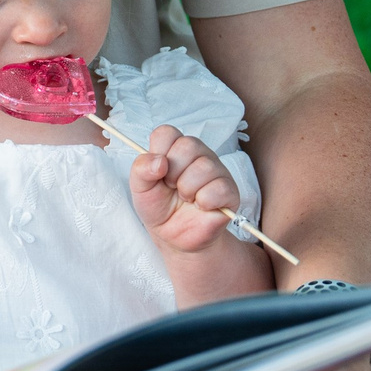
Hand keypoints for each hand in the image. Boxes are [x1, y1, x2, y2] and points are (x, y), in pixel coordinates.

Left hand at [128, 125, 239, 251]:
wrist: (174, 237)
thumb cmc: (159, 208)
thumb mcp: (140, 189)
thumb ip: (141, 169)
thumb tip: (159, 161)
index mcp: (175, 149)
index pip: (167, 133)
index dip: (159, 154)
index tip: (158, 173)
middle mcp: (198, 154)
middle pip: (187, 145)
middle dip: (173, 173)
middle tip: (172, 188)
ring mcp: (216, 171)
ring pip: (204, 166)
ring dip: (187, 189)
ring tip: (186, 199)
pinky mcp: (229, 191)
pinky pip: (218, 188)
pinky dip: (204, 201)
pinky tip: (201, 206)